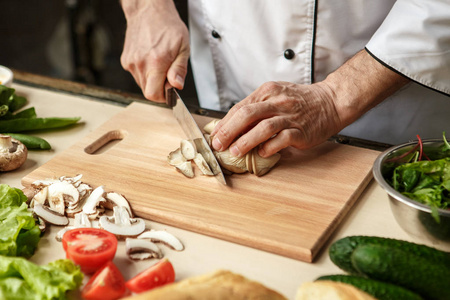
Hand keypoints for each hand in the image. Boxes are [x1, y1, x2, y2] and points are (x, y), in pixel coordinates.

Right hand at [120, 0, 189, 101]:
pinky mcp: (126, 60)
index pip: (153, 94)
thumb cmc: (167, 26)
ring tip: (159, 63)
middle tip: (167, 74)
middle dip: (159, 88)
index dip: (163, 96)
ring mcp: (131, 62)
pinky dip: (145, 72)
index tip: (170, 90)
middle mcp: (140, 64)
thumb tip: (177, 86)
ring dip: (152, 80)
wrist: (148, 10)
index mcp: (155, 62)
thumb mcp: (183, 47)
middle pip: (148, 91)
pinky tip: (150, 59)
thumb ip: (179, 69)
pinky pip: (136, 75)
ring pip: (142, 84)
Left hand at [210, 81, 341, 157]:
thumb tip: (232, 127)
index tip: (214, 135)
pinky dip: (269, 147)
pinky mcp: (301, 130)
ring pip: (263, 127)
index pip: (240, 107)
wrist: (331, 101)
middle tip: (218, 145)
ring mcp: (290, 116)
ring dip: (246, 141)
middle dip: (229, 131)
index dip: (225, 123)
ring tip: (235, 152)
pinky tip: (262, 153)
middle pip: (247, 115)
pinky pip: (282, 139)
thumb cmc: (300, 102)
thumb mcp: (276, 96)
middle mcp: (278, 102)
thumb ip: (256, 108)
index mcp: (268, 91)